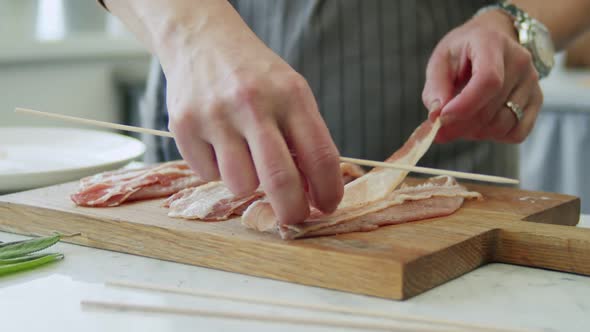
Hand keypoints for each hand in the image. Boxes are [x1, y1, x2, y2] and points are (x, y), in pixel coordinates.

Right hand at [160, 8, 342, 224]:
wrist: (201, 41)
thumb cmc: (254, 75)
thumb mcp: (290, 92)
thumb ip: (304, 137)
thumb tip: (313, 191)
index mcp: (290, 94)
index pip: (320, 155)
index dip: (329, 191)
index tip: (328, 206)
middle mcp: (253, 103)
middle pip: (279, 180)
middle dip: (292, 211)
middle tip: (293, 218)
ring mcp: (215, 115)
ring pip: (240, 184)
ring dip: (248, 182)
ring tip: (245, 156)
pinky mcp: (183, 126)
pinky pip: (208, 175)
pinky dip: (217, 169)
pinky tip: (217, 143)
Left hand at [422, 10, 543, 143]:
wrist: (495, 39)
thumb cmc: (463, 51)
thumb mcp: (441, 60)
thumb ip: (435, 88)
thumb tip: (436, 116)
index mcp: (493, 43)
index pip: (488, 80)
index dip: (464, 105)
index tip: (442, 118)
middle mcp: (520, 61)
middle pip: (492, 108)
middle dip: (461, 126)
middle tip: (440, 129)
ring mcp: (532, 82)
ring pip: (504, 124)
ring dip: (475, 133)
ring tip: (459, 123)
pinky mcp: (537, 100)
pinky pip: (518, 132)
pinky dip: (495, 136)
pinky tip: (480, 126)